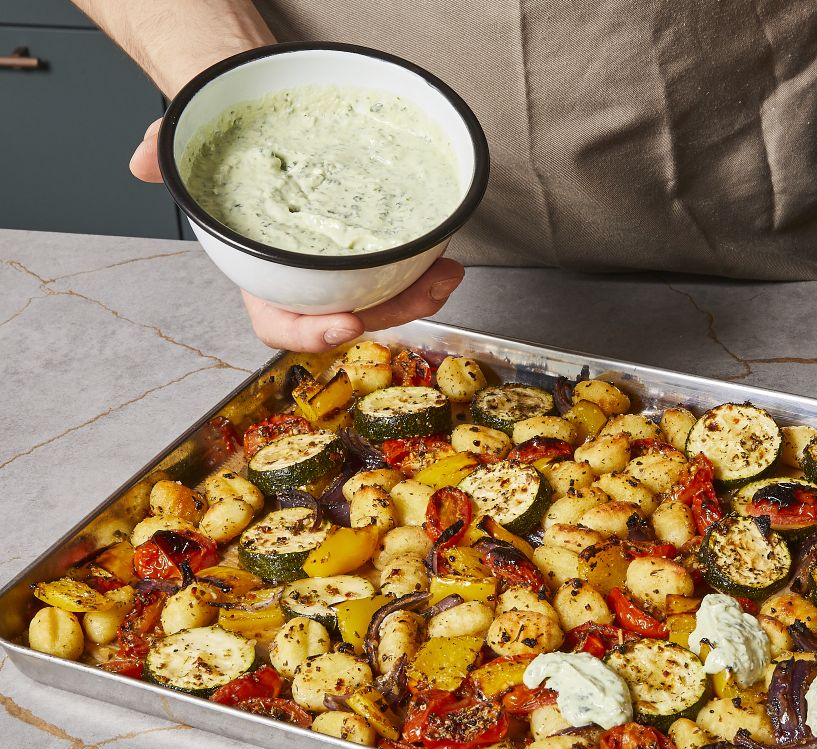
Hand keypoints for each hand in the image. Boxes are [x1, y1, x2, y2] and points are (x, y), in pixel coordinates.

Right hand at [130, 119, 465, 351]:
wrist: (253, 123)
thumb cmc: (223, 154)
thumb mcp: (187, 149)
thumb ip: (165, 156)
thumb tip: (145, 160)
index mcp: (261, 281)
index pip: (280, 326)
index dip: (311, 334)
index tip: (342, 324)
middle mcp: (305, 285)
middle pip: (349, 317)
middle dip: (388, 314)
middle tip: (420, 295)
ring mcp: (341, 270)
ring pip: (383, 299)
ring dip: (419, 294)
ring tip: (446, 275)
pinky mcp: (372, 247)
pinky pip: (401, 270)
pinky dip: (425, 268)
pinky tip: (446, 257)